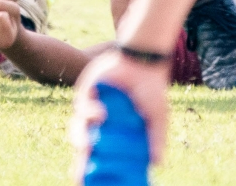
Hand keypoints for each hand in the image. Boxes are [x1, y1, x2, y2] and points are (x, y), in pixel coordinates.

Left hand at [71, 49, 168, 171]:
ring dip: (80, 139)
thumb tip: (157, 165)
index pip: (98, 154)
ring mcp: (91, 107)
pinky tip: (101, 113)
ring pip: (78, 128)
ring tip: (88, 145)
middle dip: (81, 160)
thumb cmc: (152, 90)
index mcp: (113, 132)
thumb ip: (157, 139)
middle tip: (82, 170)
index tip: (85, 182)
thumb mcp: (157, 118)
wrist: (143, 62)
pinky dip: (90, 112)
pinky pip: (81, 106)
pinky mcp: (85, 91)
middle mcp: (99, 123)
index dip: (90, 168)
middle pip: (83, 146)